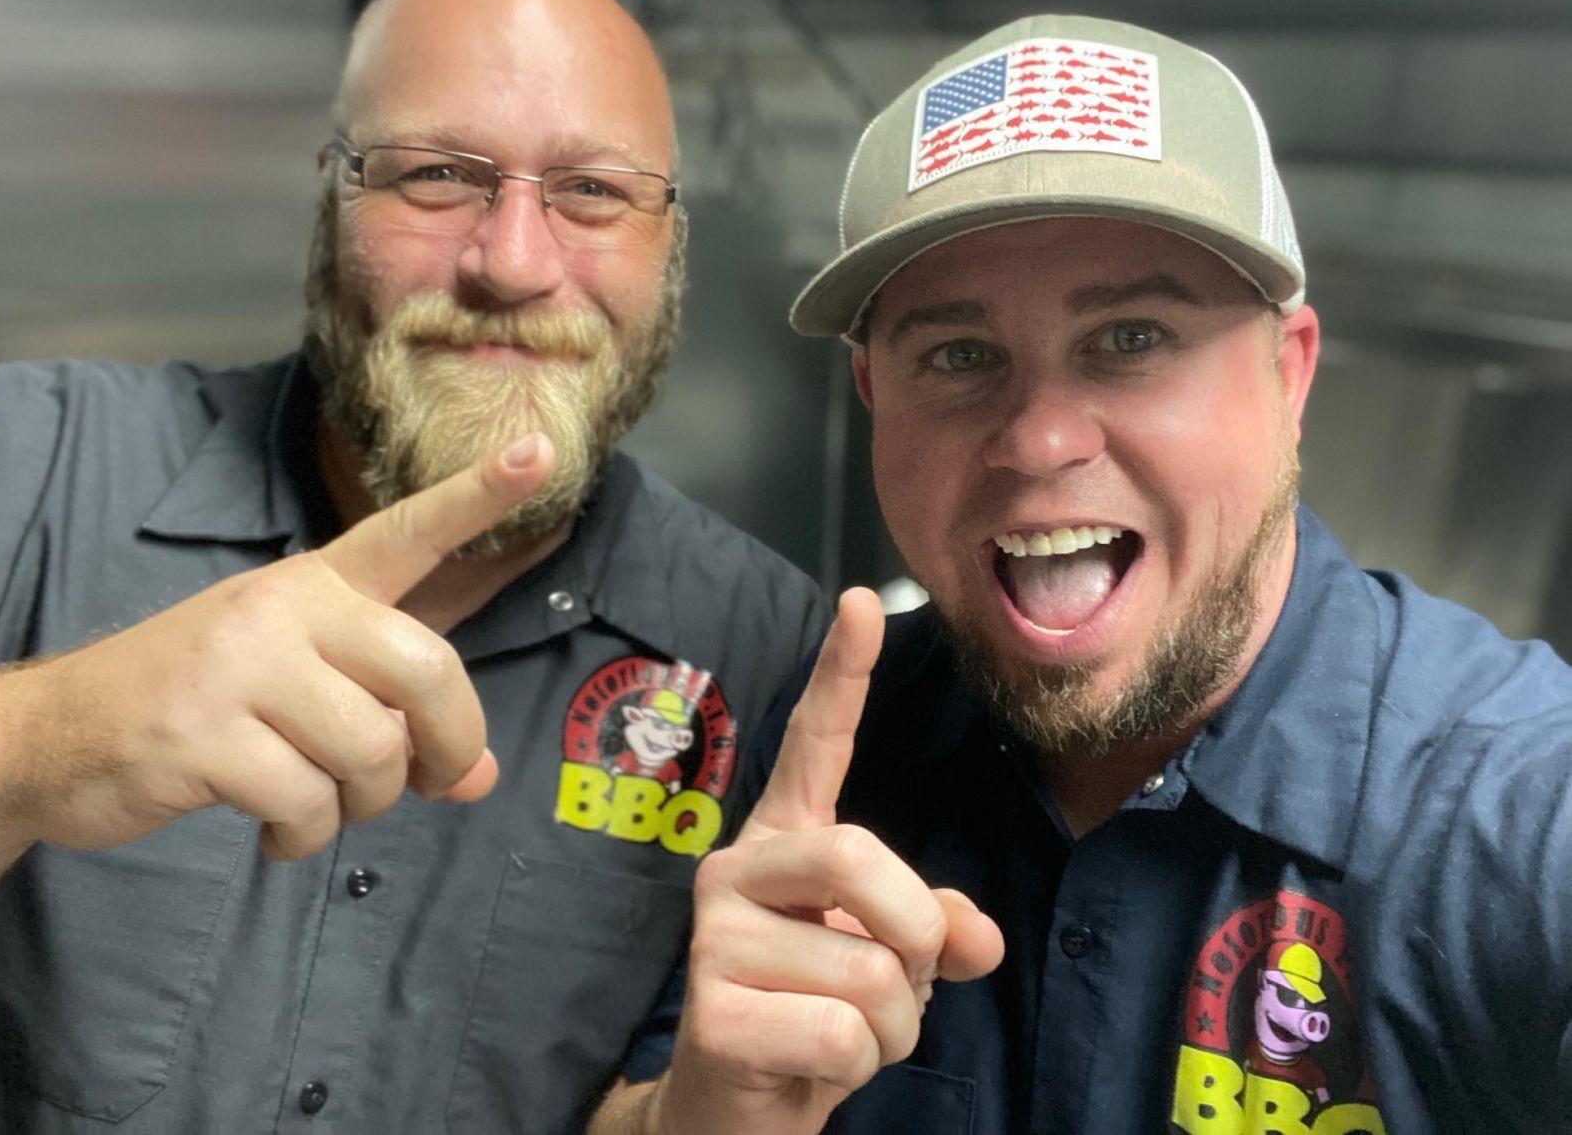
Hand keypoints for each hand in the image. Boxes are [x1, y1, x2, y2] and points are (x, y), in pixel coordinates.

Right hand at [28, 433, 554, 858]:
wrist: (51, 736)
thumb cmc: (199, 706)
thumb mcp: (299, 693)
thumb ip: (391, 719)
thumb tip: (478, 778)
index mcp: (312, 586)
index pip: (404, 531)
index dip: (476, 495)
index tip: (542, 447)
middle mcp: (282, 609)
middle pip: (424, 671)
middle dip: (447, 745)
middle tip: (431, 781)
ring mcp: (238, 667)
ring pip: (372, 749)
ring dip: (364, 804)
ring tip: (319, 805)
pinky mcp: (200, 734)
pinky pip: (306, 802)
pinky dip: (305, 836)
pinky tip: (274, 830)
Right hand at [654, 589, 1004, 1134]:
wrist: (735, 1110)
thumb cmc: (816, 1013)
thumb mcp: (889, 961)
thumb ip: (936, 928)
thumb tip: (976, 938)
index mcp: (785, 840)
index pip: (815, 745)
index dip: (842, 676)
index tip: (865, 601)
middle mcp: (737, 869)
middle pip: (861, 858)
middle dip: (915, 935)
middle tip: (896, 985)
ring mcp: (713, 936)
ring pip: (870, 969)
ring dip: (891, 1028)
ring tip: (842, 1033)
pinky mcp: (709, 1013)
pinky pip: (840, 1034)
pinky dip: (855, 1067)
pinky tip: (811, 1067)